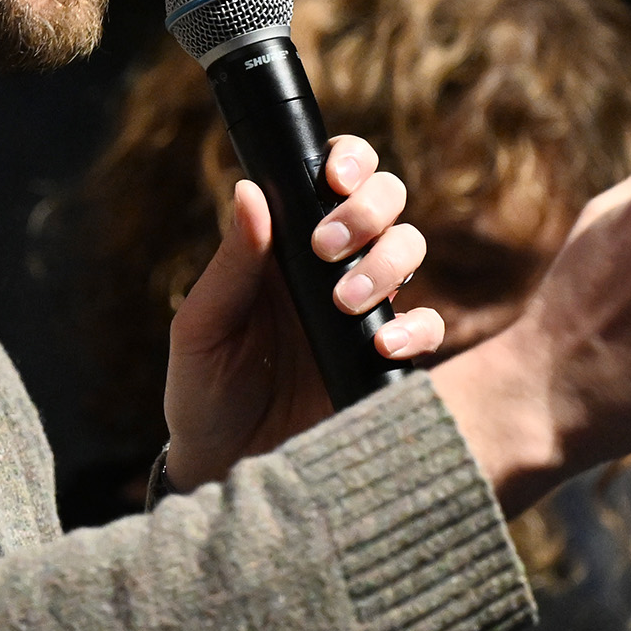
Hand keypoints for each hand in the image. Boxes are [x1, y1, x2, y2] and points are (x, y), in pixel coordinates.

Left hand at [159, 136, 444, 490]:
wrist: (225, 468)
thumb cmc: (203, 391)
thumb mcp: (202, 328)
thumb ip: (230, 265)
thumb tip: (248, 191)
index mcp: (285, 246)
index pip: (332, 178)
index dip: (349, 161)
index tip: (334, 178)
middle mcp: (332, 267)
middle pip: (386, 201)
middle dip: (369, 208)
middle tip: (328, 247)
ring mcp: (365, 312)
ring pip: (411, 250)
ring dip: (386, 262)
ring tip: (343, 301)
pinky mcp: (387, 360)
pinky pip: (428, 328)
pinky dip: (416, 328)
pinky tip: (382, 345)